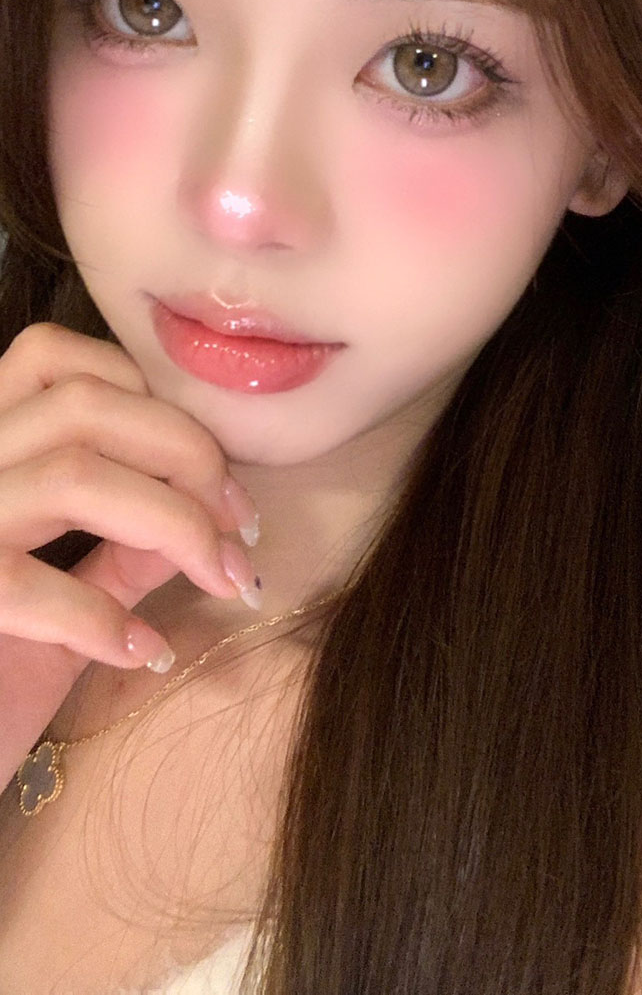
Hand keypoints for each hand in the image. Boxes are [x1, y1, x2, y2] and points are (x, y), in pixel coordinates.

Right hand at [0, 322, 257, 791]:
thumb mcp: (70, 593)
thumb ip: (127, 544)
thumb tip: (212, 508)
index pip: (58, 361)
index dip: (154, 404)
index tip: (218, 474)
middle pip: (84, 406)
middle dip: (189, 457)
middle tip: (244, 528)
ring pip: (71, 474)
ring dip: (175, 524)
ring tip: (225, 580)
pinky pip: (24, 582)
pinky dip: (101, 617)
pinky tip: (144, 653)